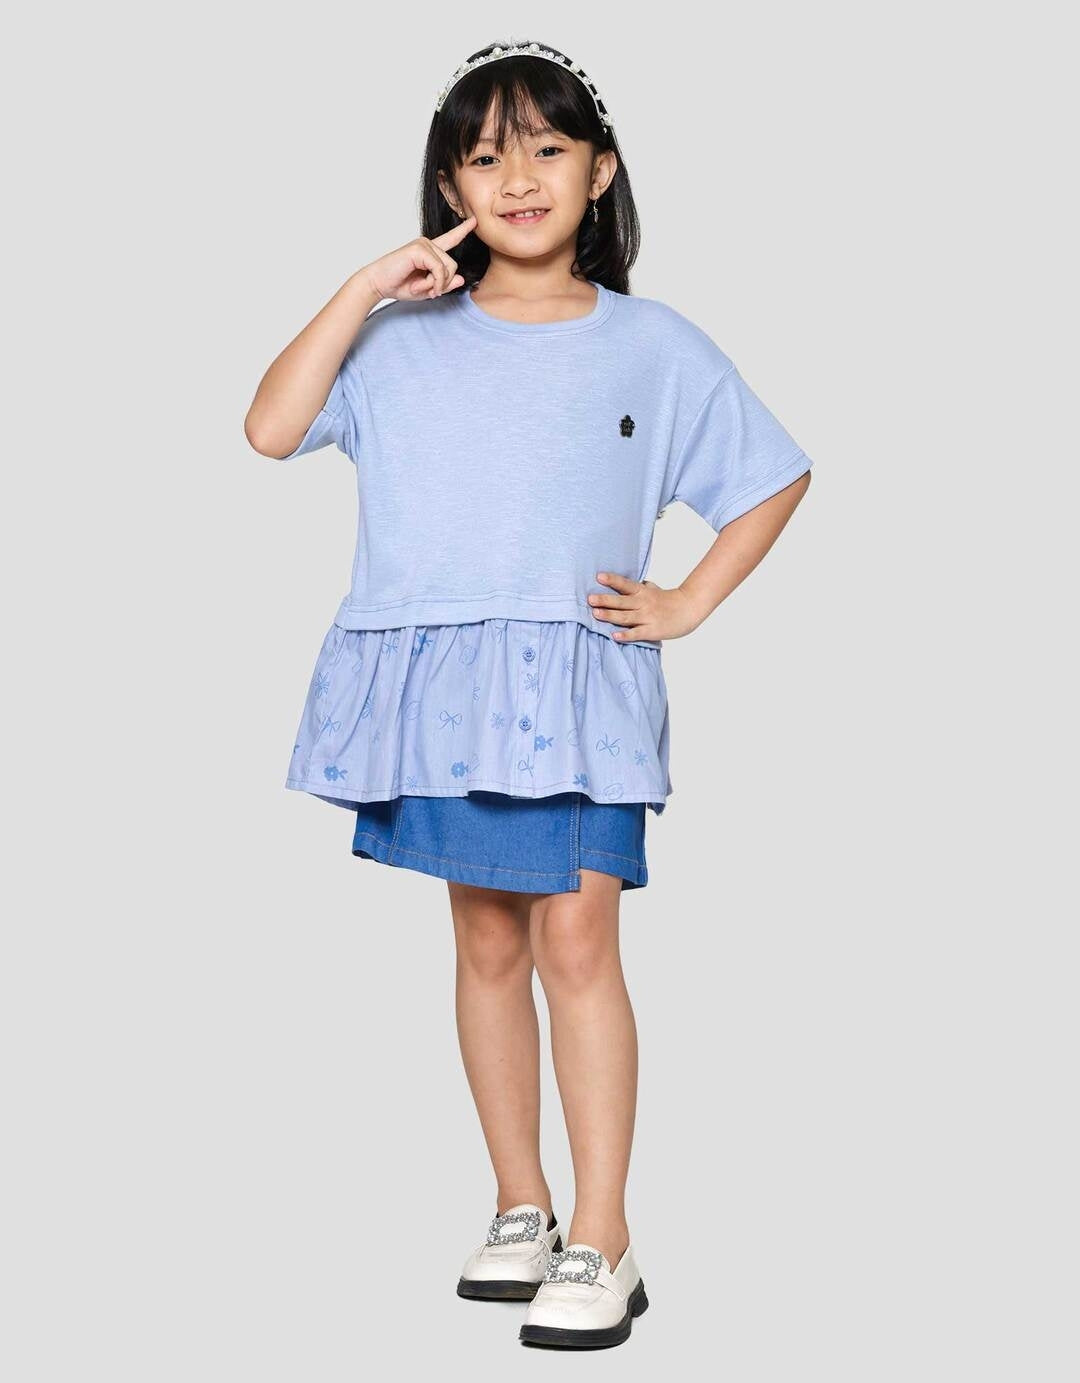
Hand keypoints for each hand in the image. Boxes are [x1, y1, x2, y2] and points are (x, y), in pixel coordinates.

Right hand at [360, 215, 476, 302]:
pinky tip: (419, 286)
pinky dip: (433, 282)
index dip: (463, 230)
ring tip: (419, 287)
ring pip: (448, 268)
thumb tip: (461, 278)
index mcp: (430, 251)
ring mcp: (423, 244)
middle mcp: (427, 244)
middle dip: (443, 283)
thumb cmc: (399, 285)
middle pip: (453, 265)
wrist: (378, 284)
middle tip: (428, 291)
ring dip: (437, 284)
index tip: (474, 220)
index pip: (450, 239)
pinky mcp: (419, 249)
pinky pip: (438, 269)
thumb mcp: (427, 289)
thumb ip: (444, 284)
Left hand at [587, 572, 703, 641]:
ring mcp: (647, 617)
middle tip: (590, 599)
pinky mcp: (652, 630)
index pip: (625, 584)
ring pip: (626, 617)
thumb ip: (641, 586)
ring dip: (610, 615)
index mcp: (642, 592)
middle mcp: (643, 603)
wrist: (690, 609)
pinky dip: (626, 635)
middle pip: (621, 601)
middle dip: (605, 600)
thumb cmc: (670, 600)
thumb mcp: (654, 589)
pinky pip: (637, 633)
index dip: (612, 580)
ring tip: (596, 614)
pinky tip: (614, 636)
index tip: (598, 577)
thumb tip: (630, 582)